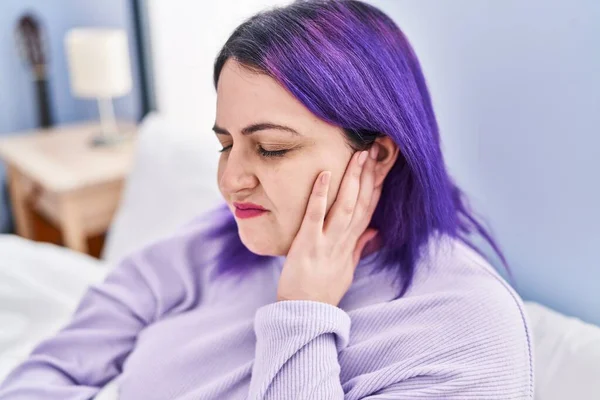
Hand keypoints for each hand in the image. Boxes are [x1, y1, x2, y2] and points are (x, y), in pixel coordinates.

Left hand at [276, 145, 381, 305]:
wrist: (305, 313)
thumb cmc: (324, 290)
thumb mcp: (347, 268)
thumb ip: (359, 247)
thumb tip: (373, 232)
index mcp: (353, 243)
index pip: (371, 208)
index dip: (379, 184)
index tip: (386, 162)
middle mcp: (345, 240)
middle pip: (364, 203)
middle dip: (372, 175)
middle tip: (378, 148)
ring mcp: (328, 242)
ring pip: (347, 207)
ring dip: (354, 180)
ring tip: (359, 155)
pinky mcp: (308, 245)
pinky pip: (316, 216)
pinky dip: (321, 195)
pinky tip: (324, 174)